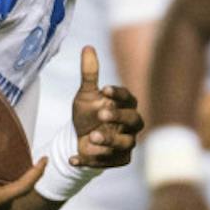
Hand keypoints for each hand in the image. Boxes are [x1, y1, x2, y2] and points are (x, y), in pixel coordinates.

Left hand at [71, 46, 144, 168]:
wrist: (80, 139)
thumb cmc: (88, 113)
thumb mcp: (85, 95)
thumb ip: (89, 74)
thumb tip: (87, 48)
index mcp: (126, 105)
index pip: (129, 97)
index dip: (119, 94)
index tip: (105, 89)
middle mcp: (131, 124)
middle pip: (134, 120)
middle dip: (119, 117)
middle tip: (101, 114)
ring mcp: (127, 142)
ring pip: (126, 143)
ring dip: (109, 141)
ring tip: (92, 137)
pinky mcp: (120, 159)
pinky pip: (112, 162)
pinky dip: (93, 161)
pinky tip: (74, 158)